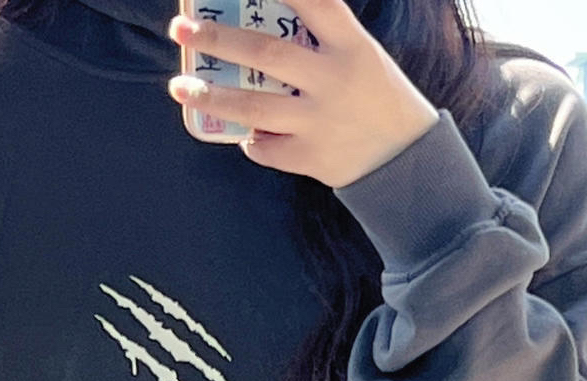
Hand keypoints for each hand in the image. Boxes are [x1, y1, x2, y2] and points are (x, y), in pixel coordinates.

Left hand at [167, 0, 436, 185]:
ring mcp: (320, 121)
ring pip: (253, 107)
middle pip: (266, 52)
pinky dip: (250, 140)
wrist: (406, 158)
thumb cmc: (373, 95)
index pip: (313, 1)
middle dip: (218, 37)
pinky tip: (240, 134)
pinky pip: (266, 147)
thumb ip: (318, 39)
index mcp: (350, 44)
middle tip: (181, 27)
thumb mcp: (359, 54)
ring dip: (211, 97)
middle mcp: (333, 79)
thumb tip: (255, 24)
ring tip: (179, 86)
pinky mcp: (312, 158)